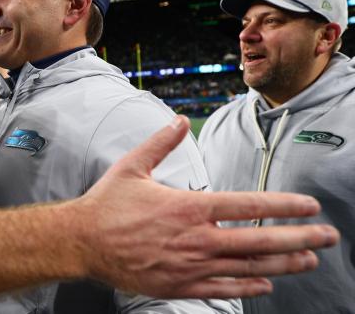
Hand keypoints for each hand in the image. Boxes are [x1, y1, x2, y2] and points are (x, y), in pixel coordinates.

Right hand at [72, 115, 338, 298]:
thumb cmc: (106, 205)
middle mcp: (196, 238)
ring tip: (308, 260)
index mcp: (188, 206)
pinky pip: (223, 289)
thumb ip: (160, 143)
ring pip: (248, 267)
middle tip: (327, 237)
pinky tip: (267, 283)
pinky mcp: (179, 285)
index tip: (308, 206)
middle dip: (299, 238)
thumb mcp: (132, 166)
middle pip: (259, 240)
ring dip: (283, 263)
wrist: (82, 242)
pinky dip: (249, 287)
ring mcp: (190, 265)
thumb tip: (179, 120)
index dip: (284, 206)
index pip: (248, 205)